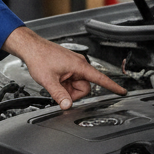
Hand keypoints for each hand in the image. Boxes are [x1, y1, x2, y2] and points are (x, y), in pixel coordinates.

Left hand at [2, 26, 125, 109]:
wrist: (31, 48)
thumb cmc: (40, 57)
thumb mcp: (48, 80)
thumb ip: (59, 95)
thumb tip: (67, 106)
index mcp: (79, 66)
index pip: (100, 78)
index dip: (112, 86)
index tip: (122, 91)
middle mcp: (79, 65)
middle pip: (85, 87)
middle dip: (73, 93)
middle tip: (59, 89)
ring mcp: (74, 66)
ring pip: (77, 86)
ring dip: (67, 89)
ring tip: (56, 82)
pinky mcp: (68, 68)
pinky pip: (72, 81)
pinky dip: (65, 85)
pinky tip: (56, 80)